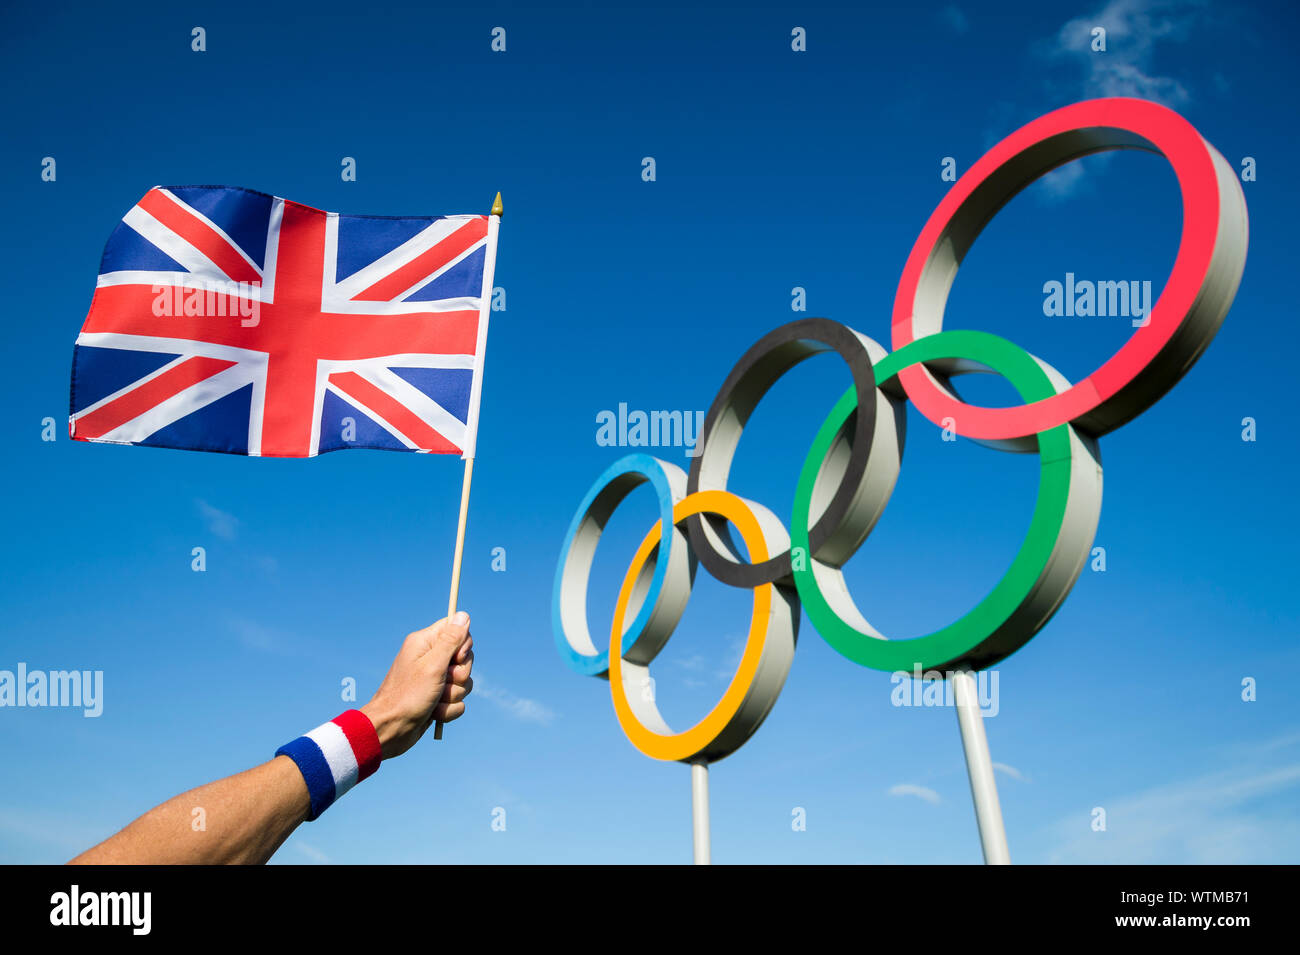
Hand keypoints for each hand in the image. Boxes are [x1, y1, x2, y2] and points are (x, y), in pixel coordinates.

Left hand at [361, 612, 474, 759]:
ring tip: (434, 701)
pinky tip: (433, 713)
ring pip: (463, 682)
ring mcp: (434, 680)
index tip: (456, 659)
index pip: (456, 630)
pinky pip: (458, 701)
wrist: (390, 729)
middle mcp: (430, 659)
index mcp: (425, 643)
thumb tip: (463, 614)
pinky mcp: (437, 698)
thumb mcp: (433, 665)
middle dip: (459, 675)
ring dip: (453, 695)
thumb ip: (450, 640)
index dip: (463, 646)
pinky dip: (448, 710)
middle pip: (464, 659)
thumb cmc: (407, 695)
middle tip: (443, 683)